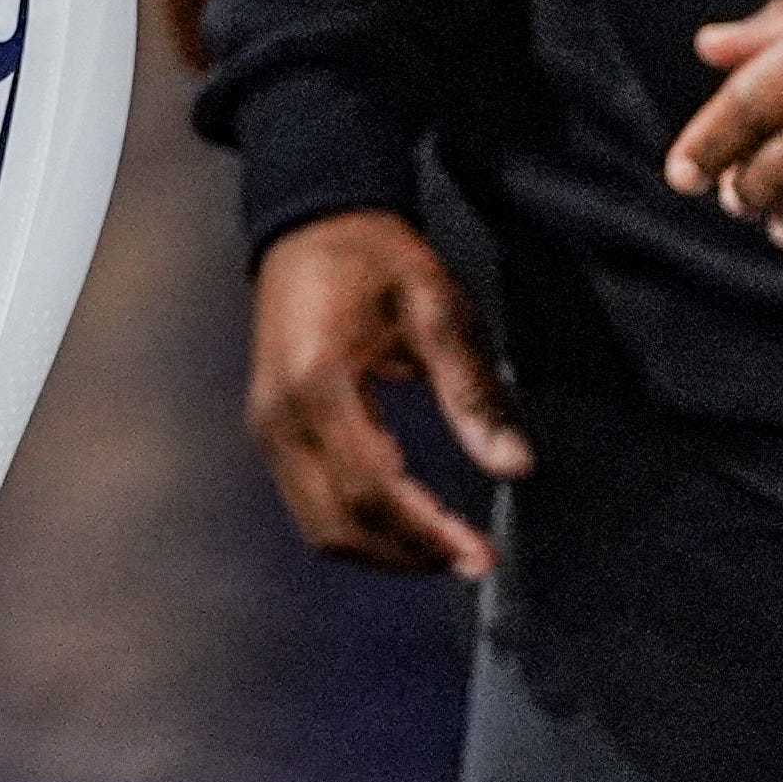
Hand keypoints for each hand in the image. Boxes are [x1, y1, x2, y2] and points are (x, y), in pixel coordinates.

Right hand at [244, 209, 529, 578]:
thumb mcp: (437, 309)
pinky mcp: (269, 428)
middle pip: (339, 524)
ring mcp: (267, 426)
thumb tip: (514, 465)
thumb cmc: (375, 258)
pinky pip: (308, 503)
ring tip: (444, 549)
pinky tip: (404, 523)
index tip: (480, 554)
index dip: (428, 534)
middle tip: (472, 559)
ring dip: (382, 550)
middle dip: (408, 555)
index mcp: (318, 384)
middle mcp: (280, 416)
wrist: (312, 222)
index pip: (373, 489)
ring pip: (318, 525)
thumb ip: (473, 392)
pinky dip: (356, 527)